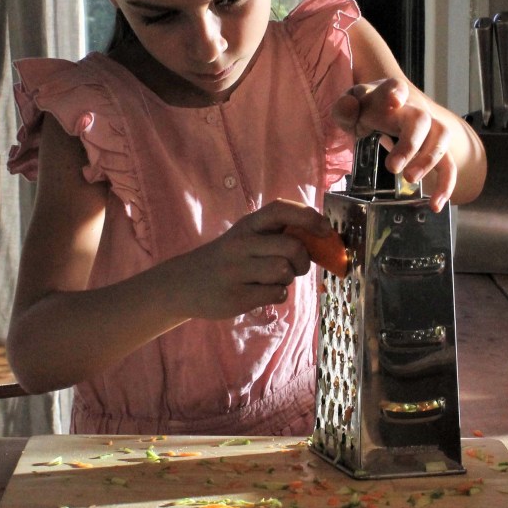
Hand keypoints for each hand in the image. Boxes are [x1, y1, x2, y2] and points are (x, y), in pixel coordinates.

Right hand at [165, 200, 331, 318]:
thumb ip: (276, 235)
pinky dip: (277, 295)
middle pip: (293, 248)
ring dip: (287, 279)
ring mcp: (236, 271)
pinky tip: (260, 292)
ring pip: (285, 272)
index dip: (309, 217)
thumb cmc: (226, 259)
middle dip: (303, 261)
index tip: (325, 230)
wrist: (182, 284)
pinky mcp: (236, 297)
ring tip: (272, 280)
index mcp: (246, 225)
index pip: (281, 210)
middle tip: (296, 267)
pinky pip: (276, 294)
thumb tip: (320, 239)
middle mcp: (240, 244)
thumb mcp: (244, 237)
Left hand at [331, 78, 458, 209]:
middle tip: (394, 168)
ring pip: (441, 138)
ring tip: (410, 180)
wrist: (387, 110)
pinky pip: (448, 164)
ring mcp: (429, 128)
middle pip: (421, 119)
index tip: (394, 100)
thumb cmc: (366, 110)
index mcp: (389, 94)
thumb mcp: (349, 108)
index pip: (394, 87)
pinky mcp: (436, 149)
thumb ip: (344, 108)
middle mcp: (413, 108)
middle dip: (410, 144)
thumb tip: (349, 108)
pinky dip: (446, 184)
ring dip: (428, 161)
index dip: (395, 92)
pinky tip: (436, 204)